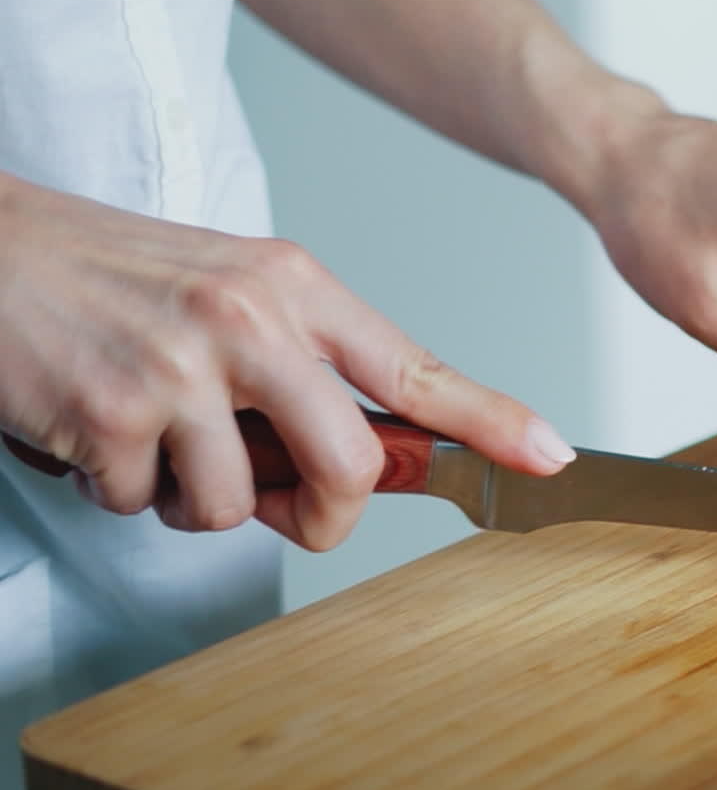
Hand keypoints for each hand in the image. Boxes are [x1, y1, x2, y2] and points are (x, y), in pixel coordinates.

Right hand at [0, 174, 574, 549]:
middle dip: (320, 514)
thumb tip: (358, 455)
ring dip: (192, 501)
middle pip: (349, 465)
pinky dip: (119, 489)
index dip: (491, 420)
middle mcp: (250, 320)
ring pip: (235, 504)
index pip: (415, 364)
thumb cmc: (103, 275)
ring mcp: (183, 366)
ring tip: (151, 440)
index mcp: (293, 287)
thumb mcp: (226, 291)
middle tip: (278, 504)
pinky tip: (93, 429)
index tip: (550, 455)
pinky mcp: (113, 411)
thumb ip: (299, 362)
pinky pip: (145, 504)